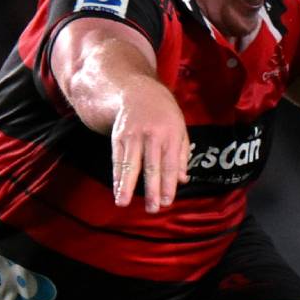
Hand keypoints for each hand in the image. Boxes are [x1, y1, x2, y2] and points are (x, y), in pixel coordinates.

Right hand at [110, 81, 189, 211]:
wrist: (138, 91)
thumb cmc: (164, 114)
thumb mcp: (180, 129)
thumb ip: (181, 155)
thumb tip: (182, 181)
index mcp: (171, 134)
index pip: (170, 164)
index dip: (168, 184)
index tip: (167, 202)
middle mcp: (152, 135)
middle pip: (151, 166)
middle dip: (152, 189)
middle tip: (152, 208)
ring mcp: (133, 135)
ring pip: (130, 163)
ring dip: (127, 185)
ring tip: (123, 203)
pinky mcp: (118, 136)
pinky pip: (117, 159)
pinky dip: (117, 175)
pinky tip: (117, 189)